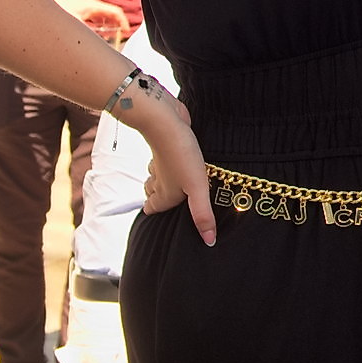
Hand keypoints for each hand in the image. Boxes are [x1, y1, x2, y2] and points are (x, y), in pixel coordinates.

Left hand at [52, 0, 131, 42]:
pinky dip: (97, 27)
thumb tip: (96, 46)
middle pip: (111, 16)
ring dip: (106, 28)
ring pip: (102, 18)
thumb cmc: (58, 6)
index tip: (126, 32)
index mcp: (95, 6)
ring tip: (107, 38)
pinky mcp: (79, 11)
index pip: (116, 12)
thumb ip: (87, 35)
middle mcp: (92, 6)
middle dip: (116, 27)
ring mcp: (86, 8)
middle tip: (117, 38)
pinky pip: (94, 20)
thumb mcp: (75, 24)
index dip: (124, 22)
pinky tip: (92, 35)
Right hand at [133, 90, 215, 245]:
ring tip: (175, 187)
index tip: (165, 223)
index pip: (153, 210)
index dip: (158, 216)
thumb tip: (208, 242)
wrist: (165, 120)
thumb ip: (201, 214)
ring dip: (163, 181)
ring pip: (157, 176)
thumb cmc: (181, 155)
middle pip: (153, 194)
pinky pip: (166, 159)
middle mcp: (159, 179)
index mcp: (163, 194)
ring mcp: (162, 162)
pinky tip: (181, 162)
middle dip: (160, 200)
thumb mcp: (196, 188)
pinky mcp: (170, 146)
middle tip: (172, 206)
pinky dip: (169, 164)